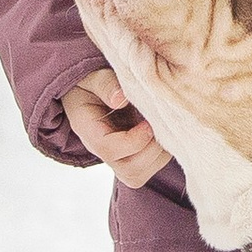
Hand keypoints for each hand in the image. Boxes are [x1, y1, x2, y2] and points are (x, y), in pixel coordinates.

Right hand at [62, 67, 168, 186]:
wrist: (89, 91)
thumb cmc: (91, 83)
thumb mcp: (93, 77)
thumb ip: (106, 85)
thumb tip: (121, 98)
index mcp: (87, 130)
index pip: (108, 149)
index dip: (134, 141)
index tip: (149, 124)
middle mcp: (100, 150)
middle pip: (128, 169)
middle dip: (151, 150)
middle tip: (160, 125)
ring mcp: (115, 158)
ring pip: (139, 173)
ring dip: (159, 153)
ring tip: (163, 127)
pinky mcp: (129, 158)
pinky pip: (147, 169)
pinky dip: (162, 154)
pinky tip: (163, 131)